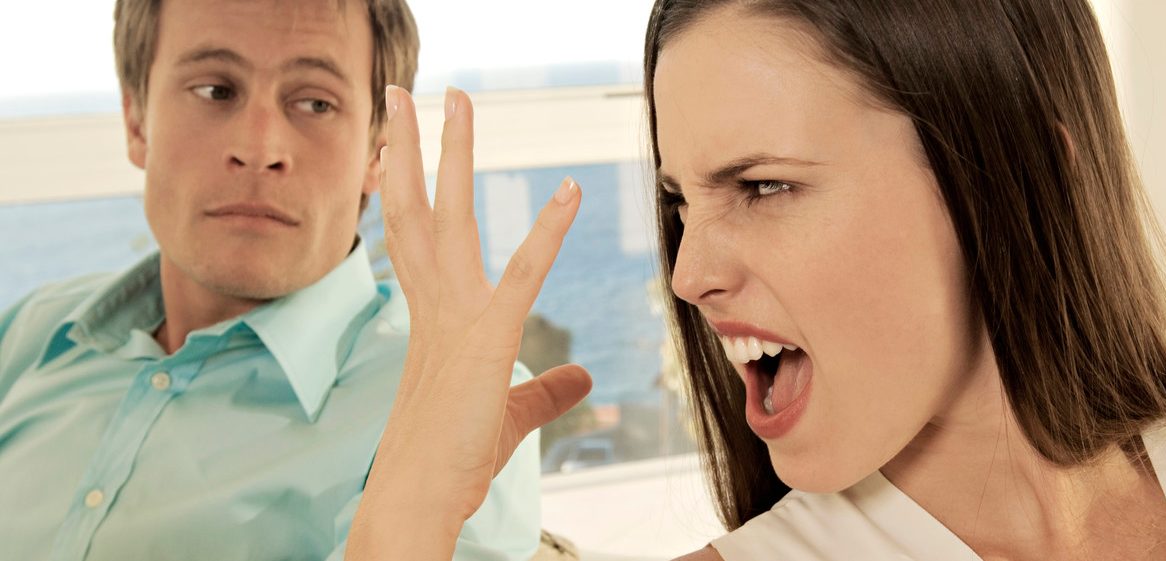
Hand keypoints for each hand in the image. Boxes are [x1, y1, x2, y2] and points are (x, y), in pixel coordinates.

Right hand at [345, 86, 592, 559]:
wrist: (417, 498)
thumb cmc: (452, 459)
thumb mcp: (511, 414)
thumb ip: (546, 389)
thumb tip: (581, 376)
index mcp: (431, 319)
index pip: (414, 237)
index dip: (407, 189)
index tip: (401, 147)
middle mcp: (432, 306)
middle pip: (416, 209)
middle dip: (412, 146)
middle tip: (406, 92)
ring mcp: (453, 318)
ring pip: (448, 217)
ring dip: (452, 154)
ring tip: (453, 98)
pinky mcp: (485, 339)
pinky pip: (521, 273)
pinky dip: (547, 231)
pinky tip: (569, 191)